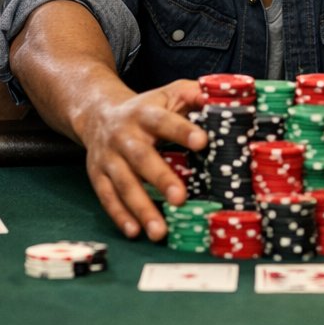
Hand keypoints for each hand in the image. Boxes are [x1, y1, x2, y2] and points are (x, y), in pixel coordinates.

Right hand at [75, 80, 206, 240]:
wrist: (97, 113)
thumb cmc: (146, 108)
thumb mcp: (169, 93)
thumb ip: (195, 95)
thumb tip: (226, 98)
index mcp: (144, 113)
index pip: (164, 121)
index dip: (183, 131)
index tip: (203, 142)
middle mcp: (123, 135)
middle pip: (141, 157)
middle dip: (160, 179)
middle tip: (180, 199)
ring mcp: (108, 157)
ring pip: (123, 183)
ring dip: (141, 208)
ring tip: (159, 231)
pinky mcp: (97, 175)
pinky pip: (107, 197)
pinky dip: (120, 216)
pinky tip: (135, 231)